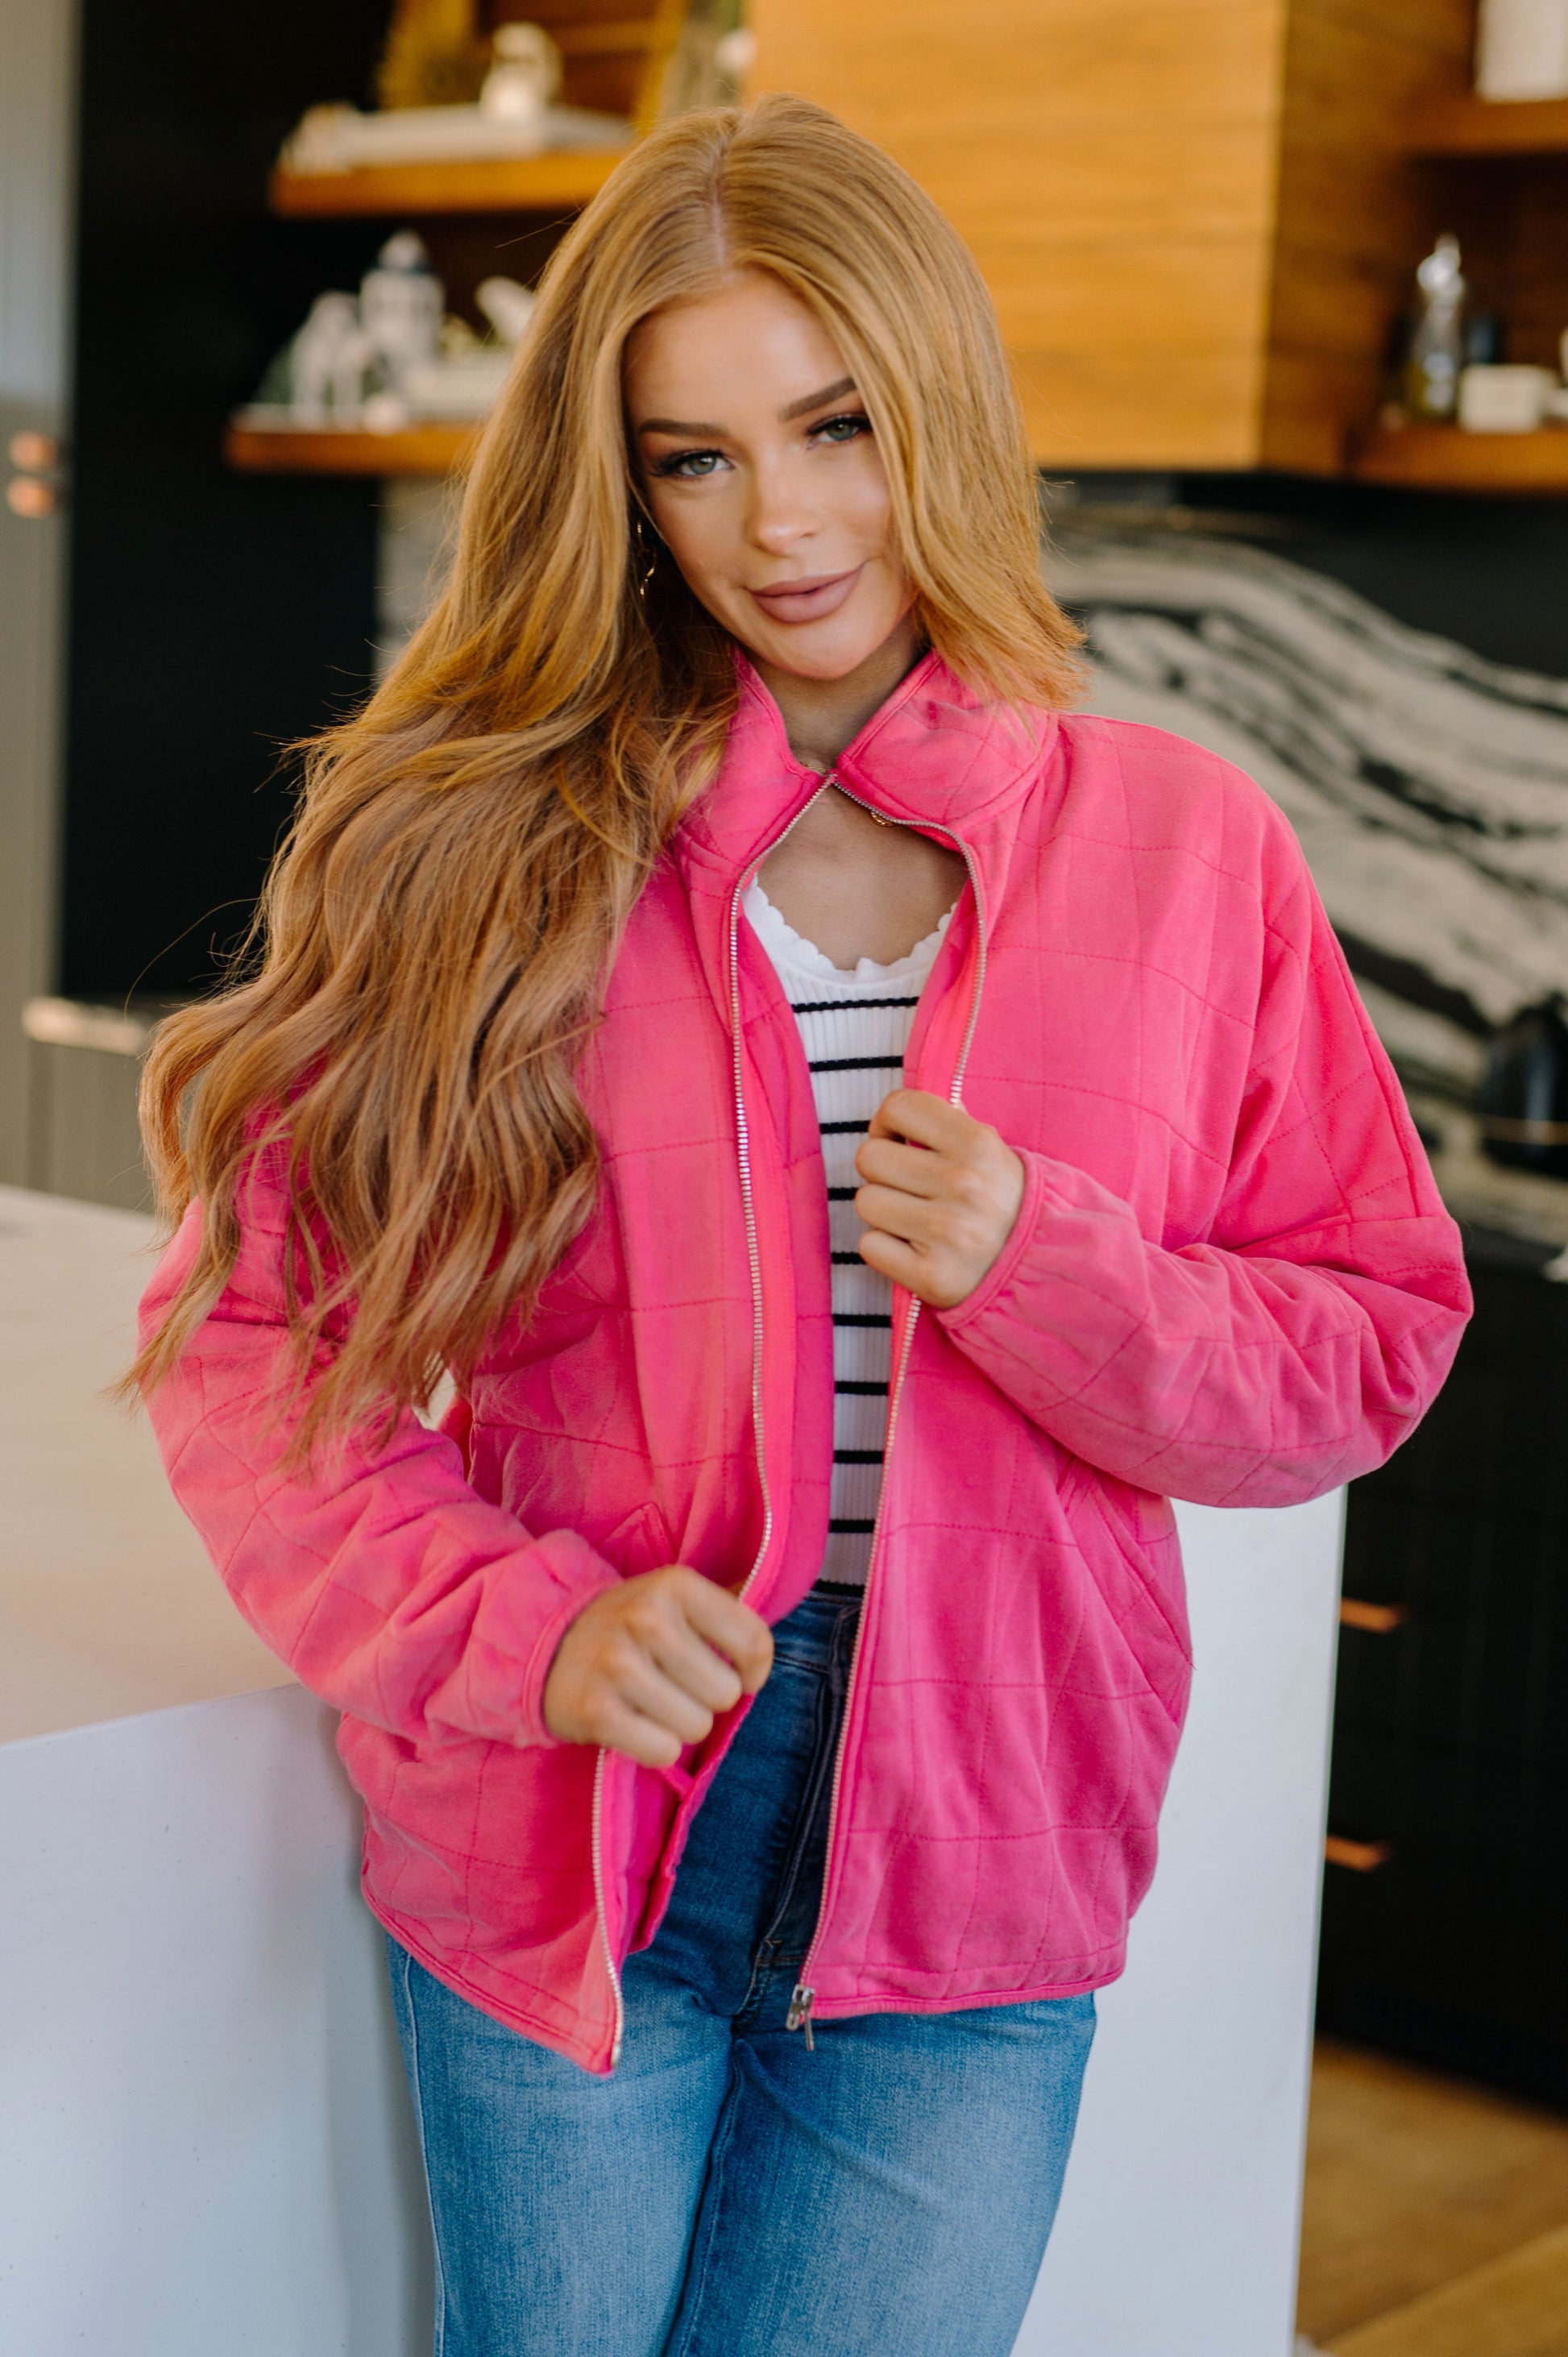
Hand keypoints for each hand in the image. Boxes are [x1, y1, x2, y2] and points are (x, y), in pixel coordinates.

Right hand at [543, 1566, 772, 1767]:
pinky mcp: (596, 1711)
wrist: (544, 1644)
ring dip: (680, 1725)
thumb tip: (794, 1591)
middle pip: (725, 1693)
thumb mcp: (671, 1596)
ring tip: (652, 1703)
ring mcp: (618, 1665)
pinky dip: (653, 1747)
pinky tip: (634, 1723)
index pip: (753, 1640)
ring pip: (696, 1726)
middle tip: (677, 1686)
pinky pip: (661, 1751)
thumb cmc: (626, 1625)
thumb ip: (727, 1604)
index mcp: (675, 1585)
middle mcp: (647, 1619)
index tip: (737, 1673)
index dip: (754, 1670)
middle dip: (708, 1699)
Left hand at [854, 1089, 1025, 1309]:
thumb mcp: (993, 1153)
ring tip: (913, 1220)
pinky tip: (913, 1248)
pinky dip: (884, 1249)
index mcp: (977, 1144)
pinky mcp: (931, 1275)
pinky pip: (870, 1246)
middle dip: (881, 1172)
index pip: (900, 1107)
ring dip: (882, 1211)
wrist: (1039, 1267)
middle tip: (906, 1186)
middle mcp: (963, 1184)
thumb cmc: (1005, 1202)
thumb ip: (952, 1123)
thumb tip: (904, 1109)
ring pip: (866, 1202)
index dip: (887, 1124)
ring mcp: (947, 1232)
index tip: (897, 1141)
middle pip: (870, 1157)